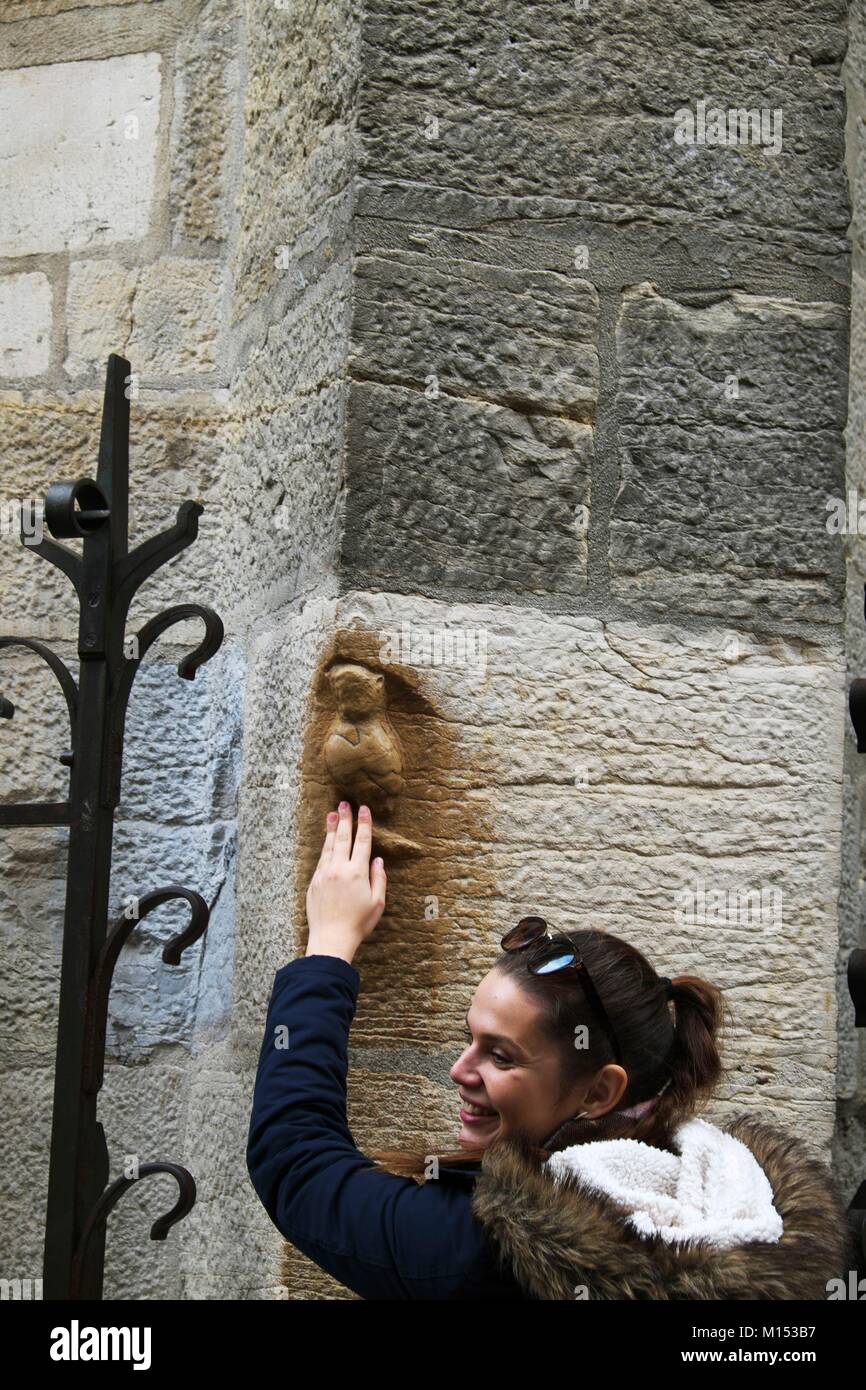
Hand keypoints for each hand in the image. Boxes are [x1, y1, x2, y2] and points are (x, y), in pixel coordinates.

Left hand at [305, 802, 386, 962]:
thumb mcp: (377, 903)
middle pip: (343, 838)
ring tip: (332, 814)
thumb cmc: (358, 923)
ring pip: (329, 846)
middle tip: (345, 803)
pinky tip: (326, 840)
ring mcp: (325, 874)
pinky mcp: (314, 882)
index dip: (364, 824)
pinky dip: (324, 846)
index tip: (364, 809)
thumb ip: (379, 879)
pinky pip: (321, 859)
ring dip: (331, 828)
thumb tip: (377, 861)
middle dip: (345, 819)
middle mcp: (340, 869)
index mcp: (357, 873)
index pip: (362, 842)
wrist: (331, 938)